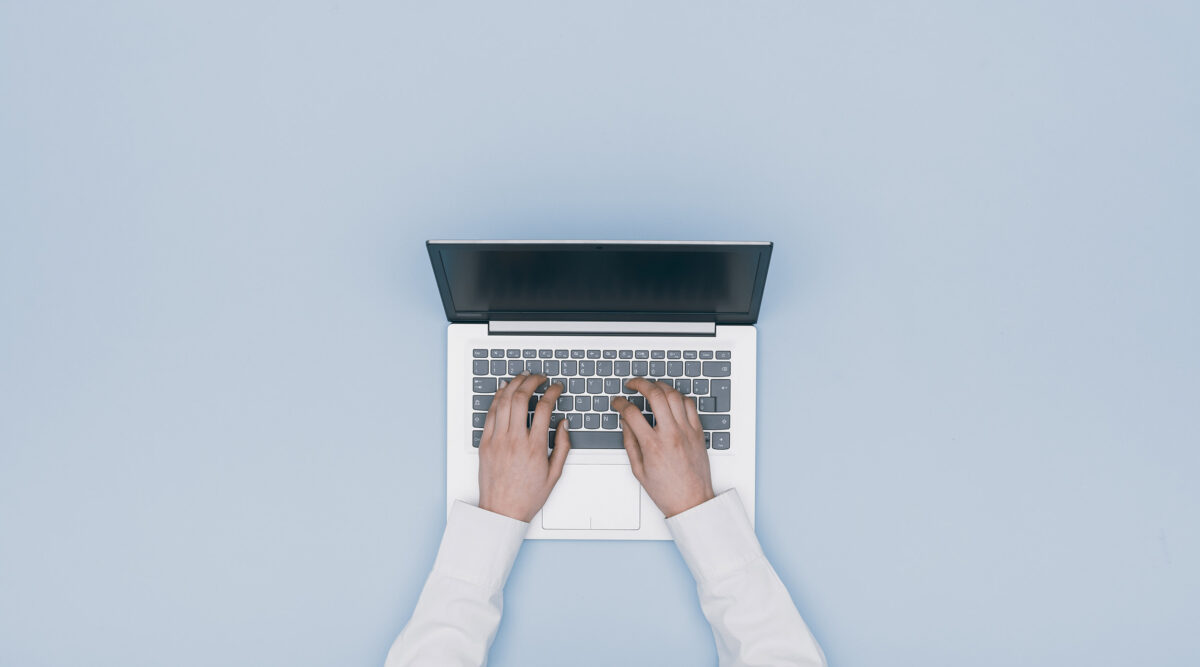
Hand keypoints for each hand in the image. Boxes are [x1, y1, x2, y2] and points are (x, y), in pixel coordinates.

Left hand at [477, 372, 571, 521]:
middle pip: (522, 398)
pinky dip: (497, 398)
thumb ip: (562, 445)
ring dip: (514, 385)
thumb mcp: (555, 474)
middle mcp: (514, 440)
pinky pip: (490, 413)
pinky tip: (503, 390)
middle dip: (532, 381)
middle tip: (539, 377)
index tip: (556, 388)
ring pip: (504, 401)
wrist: (502, 511)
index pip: (545, 408)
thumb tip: (563, 423)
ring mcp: (497, 440)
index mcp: (534, 447)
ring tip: (522, 378)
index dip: (552, 392)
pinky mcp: (485, 443)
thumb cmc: (527, 496)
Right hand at [611, 378, 714, 516]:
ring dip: (660, 386)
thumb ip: (630, 442)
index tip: (617, 401)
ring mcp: (687, 431)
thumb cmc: (667, 490)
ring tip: (651, 388)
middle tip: (633, 384)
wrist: (692, 501)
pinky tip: (671, 399)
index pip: (631, 412)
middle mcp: (671, 434)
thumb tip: (625, 422)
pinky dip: (678, 397)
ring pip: (674, 395)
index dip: (620, 402)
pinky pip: (690, 404)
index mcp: (652, 445)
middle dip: (640, 384)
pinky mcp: (698, 432)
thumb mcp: (638, 470)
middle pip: (655, 394)